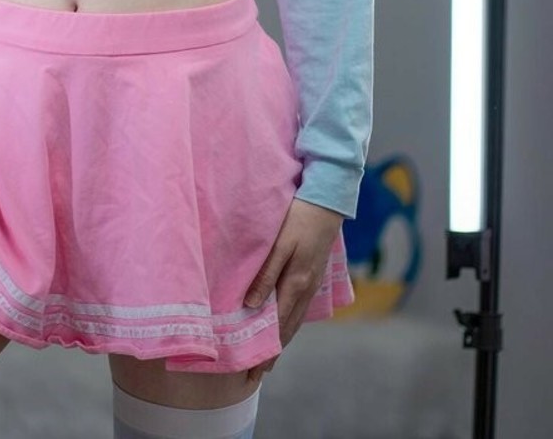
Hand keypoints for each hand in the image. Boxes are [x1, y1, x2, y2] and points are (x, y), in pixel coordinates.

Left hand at [243, 196, 344, 385]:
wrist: (327, 200)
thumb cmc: (298, 218)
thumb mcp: (279, 243)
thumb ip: (265, 274)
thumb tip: (250, 305)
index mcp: (296, 283)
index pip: (277, 327)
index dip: (265, 351)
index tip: (252, 372)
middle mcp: (306, 289)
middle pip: (287, 329)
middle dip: (272, 354)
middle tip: (256, 376)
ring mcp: (312, 283)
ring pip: (294, 320)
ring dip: (281, 341)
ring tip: (268, 359)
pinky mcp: (313, 275)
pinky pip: (299, 308)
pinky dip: (289, 323)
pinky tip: (283, 326)